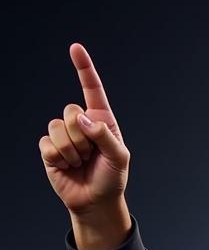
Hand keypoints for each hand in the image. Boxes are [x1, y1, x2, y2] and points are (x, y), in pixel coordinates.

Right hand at [38, 44, 130, 249]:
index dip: (83, 68)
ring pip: (57, 127)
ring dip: (72, 150)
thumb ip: (105, 136)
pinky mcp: (50, 148)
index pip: (92, 90)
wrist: (96, 201)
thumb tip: (83, 119)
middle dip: (82, 136)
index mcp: (101, 120)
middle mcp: (81, 123)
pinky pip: (48, 144)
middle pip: (71, 111)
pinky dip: (59, 158)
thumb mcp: (119, 158)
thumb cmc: (112, 178)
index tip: (76, 48)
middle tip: (91, 154)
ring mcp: (64, 134)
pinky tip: (68, 166)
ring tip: (81, 162)